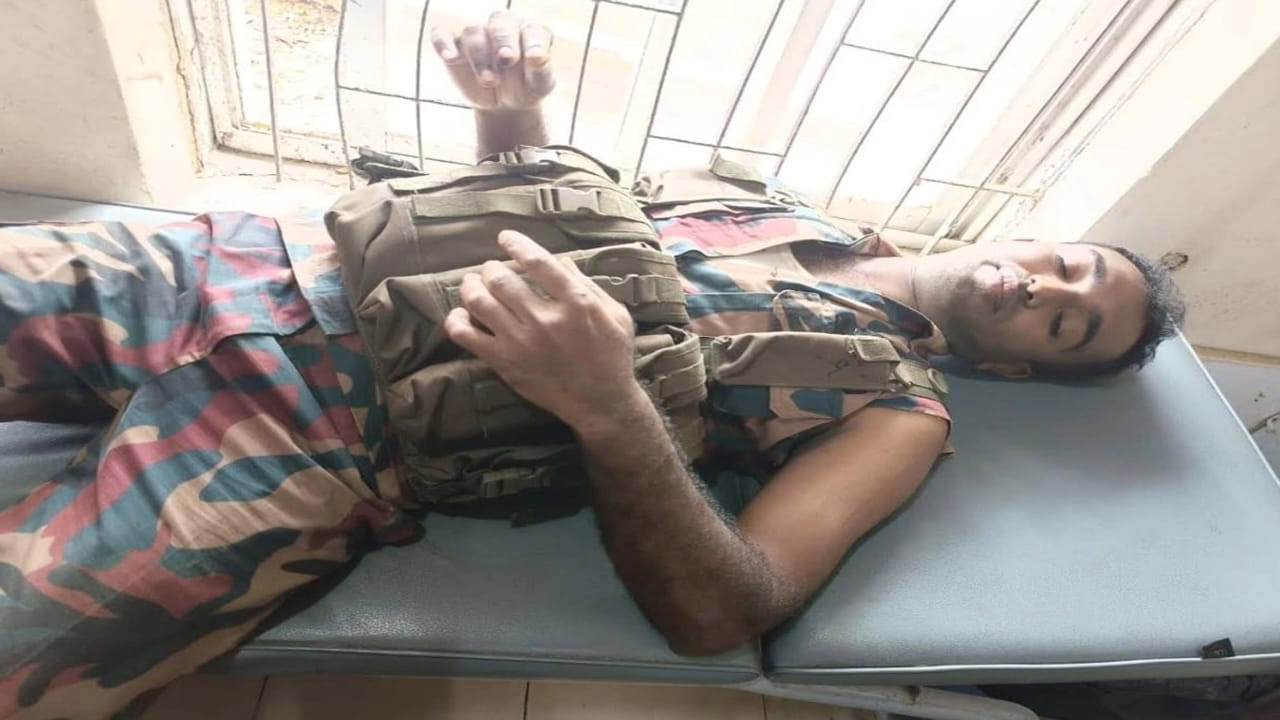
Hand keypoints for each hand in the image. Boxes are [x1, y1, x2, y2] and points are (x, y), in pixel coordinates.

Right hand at [431, 11, 555, 109]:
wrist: (505, 104)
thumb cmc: (526, 87)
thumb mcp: (540, 84)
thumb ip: (542, 69)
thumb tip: (538, 55)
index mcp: (529, 31)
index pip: (532, 29)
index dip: (533, 42)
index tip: (534, 58)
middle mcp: (503, 27)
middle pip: (500, 22)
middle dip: (503, 41)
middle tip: (506, 61)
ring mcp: (478, 34)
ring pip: (474, 32)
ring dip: (480, 56)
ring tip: (489, 81)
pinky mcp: (455, 45)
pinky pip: (442, 34)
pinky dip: (443, 42)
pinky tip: (449, 56)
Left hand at [444, 231, 639, 427]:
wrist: (600, 403)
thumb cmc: (612, 356)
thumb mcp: (615, 314)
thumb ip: (588, 285)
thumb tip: (560, 261)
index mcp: (576, 303)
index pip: (538, 262)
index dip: (517, 245)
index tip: (505, 237)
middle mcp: (545, 320)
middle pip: (501, 278)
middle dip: (491, 267)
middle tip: (491, 269)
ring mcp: (521, 342)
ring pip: (479, 301)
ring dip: (471, 286)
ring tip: (473, 283)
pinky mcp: (504, 362)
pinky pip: (466, 335)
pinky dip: (457, 320)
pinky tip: (463, 314)